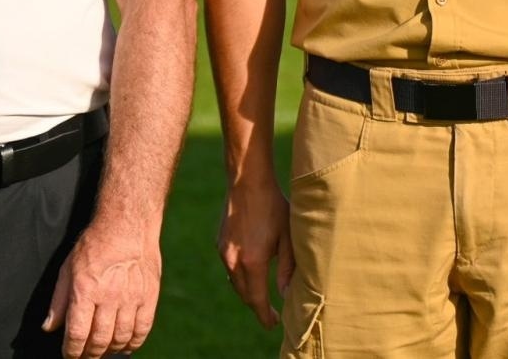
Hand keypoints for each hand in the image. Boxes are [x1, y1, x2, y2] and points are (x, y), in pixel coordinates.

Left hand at [43, 214, 162, 358]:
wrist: (128, 225)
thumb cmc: (95, 245)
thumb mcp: (68, 269)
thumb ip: (59, 301)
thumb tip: (50, 327)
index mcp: (86, 291)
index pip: (77, 334)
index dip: (72, 352)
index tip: (70, 355)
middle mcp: (110, 297)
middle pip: (99, 340)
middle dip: (90, 354)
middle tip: (86, 356)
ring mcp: (133, 297)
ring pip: (121, 337)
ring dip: (110, 350)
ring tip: (104, 350)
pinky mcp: (150, 294)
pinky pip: (143, 327)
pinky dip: (134, 342)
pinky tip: (126, 345)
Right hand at [218, 177, 293, 328]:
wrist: (247, 183)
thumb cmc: (274, 207)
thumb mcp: (288, 237)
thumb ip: (288, 267)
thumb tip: (286, 293)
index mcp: (253, 262)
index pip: (257, 299)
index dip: (265, 315)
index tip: (274, 324)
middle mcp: (234, 262)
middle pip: (245, 294)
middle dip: (257, 306)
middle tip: (271, 314)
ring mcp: (224, 253)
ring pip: (235, 283)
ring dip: (248, 292)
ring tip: (262, 296)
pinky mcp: (219, 244)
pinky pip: (229, 269)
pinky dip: (240, 277)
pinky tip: (251, 273)